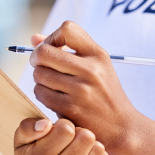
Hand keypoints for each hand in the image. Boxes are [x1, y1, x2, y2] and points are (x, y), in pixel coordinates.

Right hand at [14, 117, 113, 154]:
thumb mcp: (21, 140)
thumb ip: (28, 127)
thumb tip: (46, 124)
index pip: (66, 130)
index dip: (65, 124)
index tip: (59, 130)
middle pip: (86, 138)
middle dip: (80, 132)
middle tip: (71, 139)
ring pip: (98, 150)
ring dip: (90, 144)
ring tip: (78, 149)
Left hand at [29, 21, 139, 154]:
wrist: (121, 126)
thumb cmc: (104, 92)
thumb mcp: (96, 65)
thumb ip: (67, 47)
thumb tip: (33, 38)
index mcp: (98, 54)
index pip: (67, 29)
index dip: (52, 36)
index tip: (54, 48)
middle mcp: (91, 70)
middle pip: (44, 52)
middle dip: (37, 58)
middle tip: (42, 64)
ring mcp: (80, 90)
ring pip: (39, 73)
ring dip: (40, 77)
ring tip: (52, 83)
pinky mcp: (70, 109)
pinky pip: (40, 92)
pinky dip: (42, 93)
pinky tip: (54, 96)